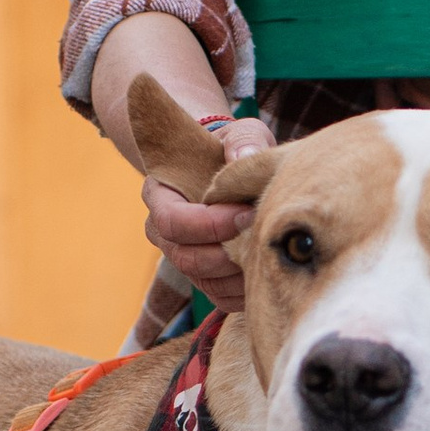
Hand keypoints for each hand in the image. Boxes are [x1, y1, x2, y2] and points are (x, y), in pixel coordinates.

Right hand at [143, 112, 273, 313]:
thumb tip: (242, 158)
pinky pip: (220, 296)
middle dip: (227, 252)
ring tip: (269, 252)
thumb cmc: (234, 149)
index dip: (208, 224)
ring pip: (204, 282)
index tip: (246, 213)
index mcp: (161, 195)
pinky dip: (244, 290)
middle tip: (261, 234)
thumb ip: (242, 140)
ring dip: (238, 273)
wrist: (232, 170)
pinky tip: (266, 270)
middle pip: (186, 259)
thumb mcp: (240, 134)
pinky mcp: (204, 277)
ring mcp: (183, 257)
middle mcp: (164, 232)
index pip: (171, 221)